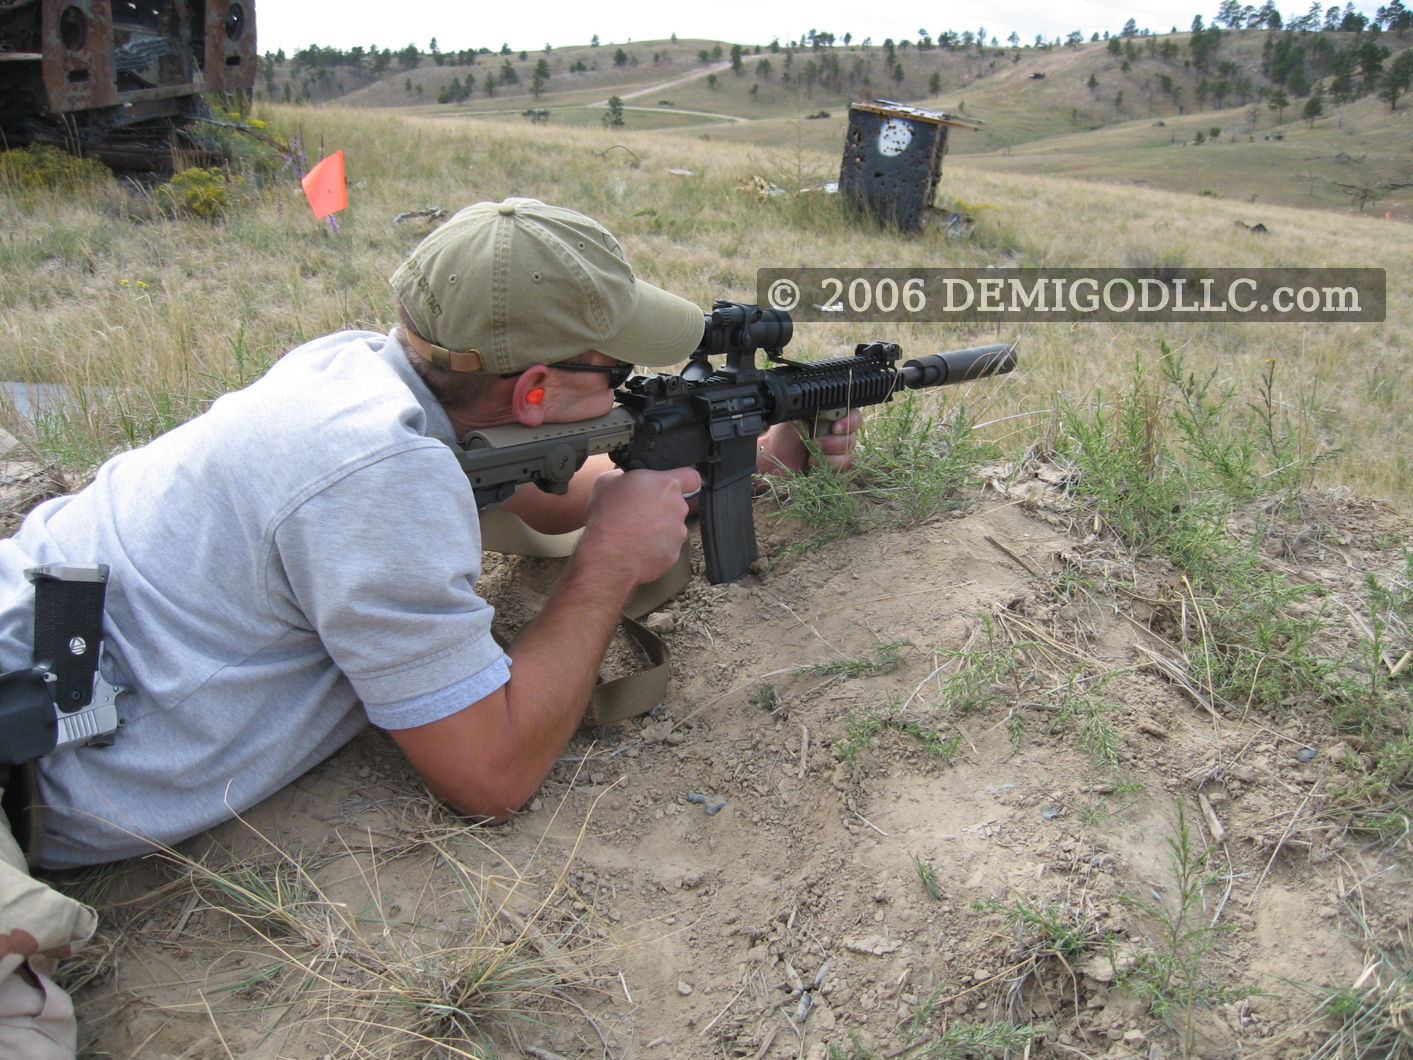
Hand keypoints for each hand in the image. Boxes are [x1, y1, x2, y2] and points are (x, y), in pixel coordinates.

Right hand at [578, 466, 699, 583]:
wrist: (606, 556)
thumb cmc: (606, 517)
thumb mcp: (608, 480)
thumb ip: (630, 476)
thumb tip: (632, 478)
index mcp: (666, 485)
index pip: (692, 476)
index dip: (684, 480)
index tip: (673, 484)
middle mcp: (678, 508)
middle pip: (677, 504)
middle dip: (661, 506)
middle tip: (639, 511)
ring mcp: (678, 533)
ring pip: (672, 526)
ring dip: (658, 528)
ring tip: (634, 532)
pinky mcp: (673, 554)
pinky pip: (666, 546)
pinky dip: (655, 546)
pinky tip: (636, 547)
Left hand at [757, 410, 863, 475]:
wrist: (774, 455)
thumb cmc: (784, 432)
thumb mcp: (797, 414)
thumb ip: (813, 407)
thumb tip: (824, 401)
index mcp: (832, 416)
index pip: (854, 416)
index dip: (850, 422)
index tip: (835, 428)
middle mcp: (838, 432)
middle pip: (852, 436)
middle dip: (835, 442)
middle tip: (816, 442)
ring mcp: (837, 450)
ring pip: (848, 453)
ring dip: (830, 455)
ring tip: (812, 454)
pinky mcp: (834, 466)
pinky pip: (844, 466)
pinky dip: (829, 465)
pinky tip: (814, 463)